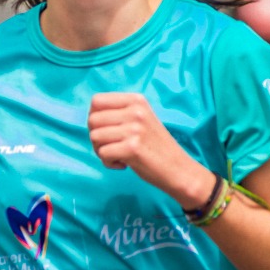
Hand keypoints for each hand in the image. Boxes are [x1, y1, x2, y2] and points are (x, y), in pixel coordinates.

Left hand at [87, 92, 211, 209]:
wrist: (179, 169)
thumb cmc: (155, 146)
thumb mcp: (141, 119)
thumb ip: (119, 113)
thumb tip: (90, 116)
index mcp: (136, 100)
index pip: (96, 101)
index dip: (94, 118)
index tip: (106, 130)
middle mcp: (136, 111)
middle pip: (92, 120)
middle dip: (96, 137)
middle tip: (112, 146)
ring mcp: (134, 129)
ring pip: (95, 137)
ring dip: (101, 151)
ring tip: (118, 155)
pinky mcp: (132, 148)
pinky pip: (103, 153)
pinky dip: (108, 163)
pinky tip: (123, 164)